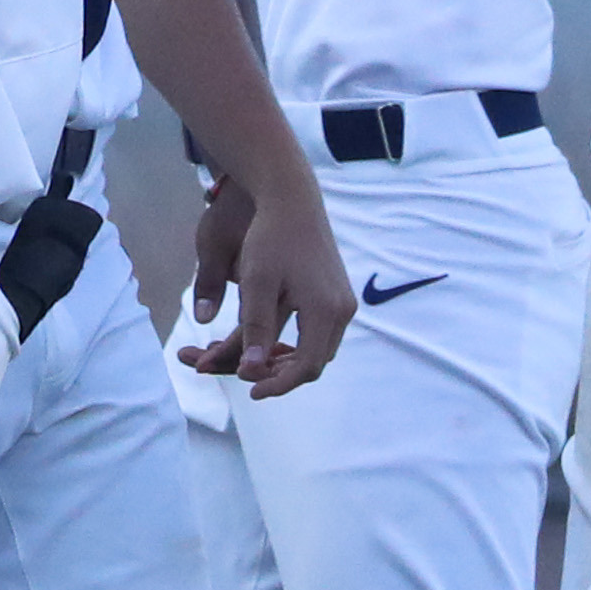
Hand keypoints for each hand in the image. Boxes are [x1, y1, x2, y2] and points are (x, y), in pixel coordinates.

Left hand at [183, 169, 355, 397]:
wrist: (291, 198)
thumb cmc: (270, 238)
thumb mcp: (257, 284)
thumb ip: (256, 329)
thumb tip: (250, 373)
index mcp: (326, 309)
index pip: (306, 366)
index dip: (277, 384)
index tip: (249, 391)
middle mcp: (342, 309)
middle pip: (315, 361)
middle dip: (281, 375)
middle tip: (247, 380)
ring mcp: (342, 301)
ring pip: (318, 348)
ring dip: (288, 360)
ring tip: (255, 364)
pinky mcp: (337, 293)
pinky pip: (320, 331)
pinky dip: (296, 342)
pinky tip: (270, 341)